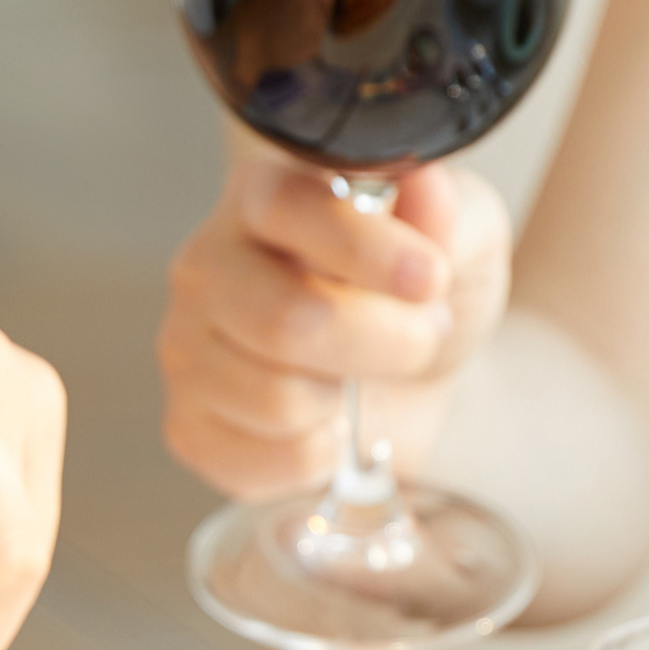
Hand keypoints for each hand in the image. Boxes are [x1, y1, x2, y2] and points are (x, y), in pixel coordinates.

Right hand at [156, 142, 509, 505]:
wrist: (419, 381)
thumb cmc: (420, 297)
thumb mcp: (461, 237)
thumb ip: (448, 213)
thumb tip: (426, 190)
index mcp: (262, 198)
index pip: (287, 210)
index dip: (362, 248)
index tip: (430, 279)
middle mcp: (208, 266)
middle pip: (286, 319)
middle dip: (383, 344)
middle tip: (418, 338)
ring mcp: (188, 349)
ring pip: (276, 399)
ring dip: (349, 405)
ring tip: (360, 382)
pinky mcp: (192, 426)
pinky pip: (266, 460)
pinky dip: (321, 457)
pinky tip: (327, 427)